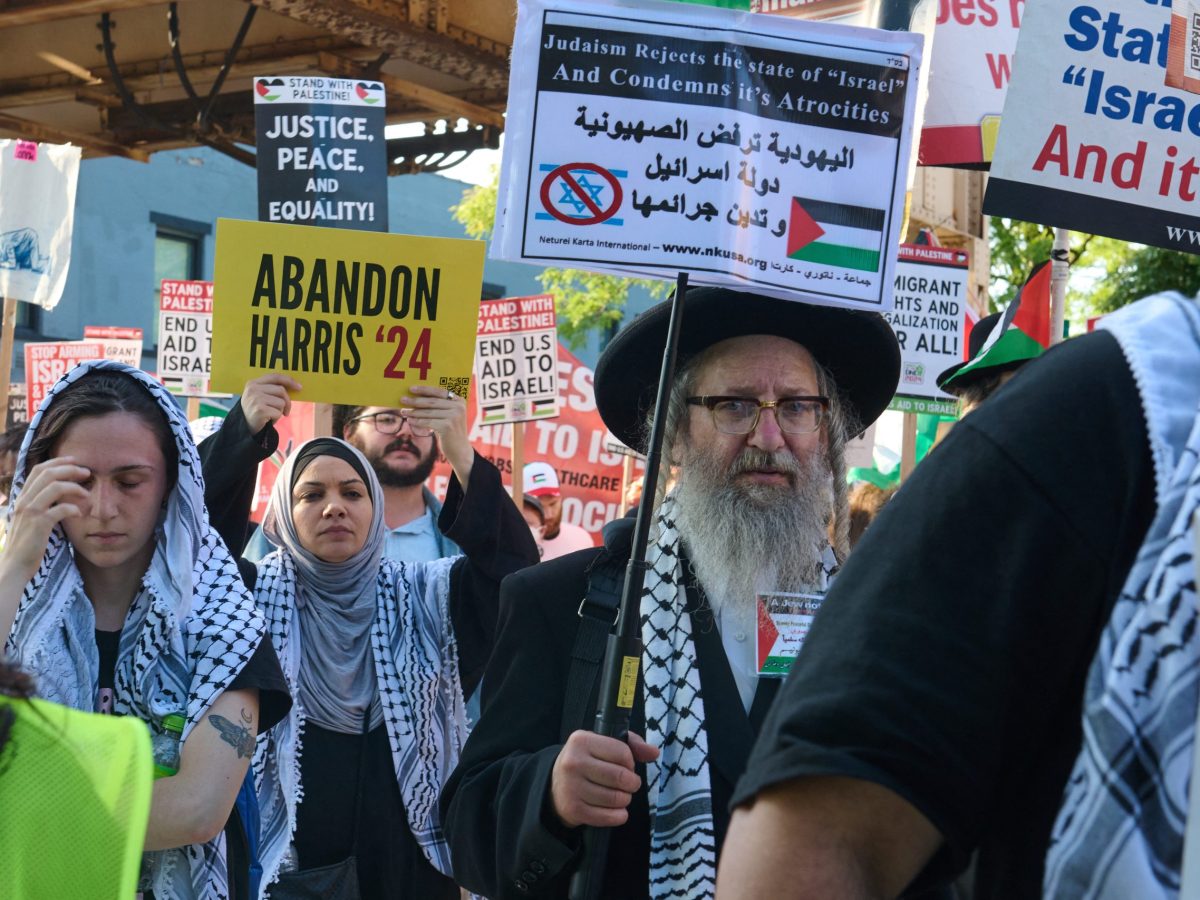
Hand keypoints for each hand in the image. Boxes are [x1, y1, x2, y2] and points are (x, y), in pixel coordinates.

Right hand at [4, 457, 89, 584]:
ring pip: (55, 487)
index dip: (58, 462)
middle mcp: (24, 501)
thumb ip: (40, 504)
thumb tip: (58, 494)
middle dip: (70, 469)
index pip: (39, 470)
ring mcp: (31, 512)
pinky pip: (60, 509)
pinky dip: (74, 508)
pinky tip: (79, 514)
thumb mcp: (31, 519)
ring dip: (75, 487)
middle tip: (87, 473)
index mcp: (23, 497)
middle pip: (48, 473)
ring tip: (87, 494)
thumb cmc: (27, 543)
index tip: (75, 461)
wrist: (16, 565)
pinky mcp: (39, 524)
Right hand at [240, 374, 301, 434]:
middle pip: (281, 390)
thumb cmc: (257, 410)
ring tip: (271, 415)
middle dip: (287, 402)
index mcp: (253, 383)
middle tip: (286, 411)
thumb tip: (295, 386)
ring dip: (280, 411)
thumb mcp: (260, 395)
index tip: (299, 387)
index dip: (289, 381)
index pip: (275, 377)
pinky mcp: (260, 410)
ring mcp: (256, 399)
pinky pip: (278, 412)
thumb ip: (272, 389)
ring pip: (281, 402)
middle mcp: (253, 389)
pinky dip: (276, 418)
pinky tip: (268, 420)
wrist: (245, 427)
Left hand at [401, 385, 472, 485]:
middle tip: (402, 399)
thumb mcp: (449, 416)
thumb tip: (417, 398)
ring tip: (403, 411)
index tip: (411, 388)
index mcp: (460, 400)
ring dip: (414, 411)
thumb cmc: (452, 432)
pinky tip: (410, 420)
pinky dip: (417, 421)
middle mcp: (458, 407)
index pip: (439, 391)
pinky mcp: (447, 426)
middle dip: (416, 400)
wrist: (460, 450)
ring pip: (428, 412)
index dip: (425, 389)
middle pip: (432, 402)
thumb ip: (440, 406)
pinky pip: (428, 422)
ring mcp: (453, 416)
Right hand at [551, 730, 659, 828]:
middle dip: (632, 783)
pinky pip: (608, 817)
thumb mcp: (603, 745)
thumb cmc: (587, 762)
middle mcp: (573, 762)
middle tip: (629, 784)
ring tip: (621, 796)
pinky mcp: (573, 810)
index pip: (622, 753)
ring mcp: (571, 787)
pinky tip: (617, 810)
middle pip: (620, 777)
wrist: (556, 785)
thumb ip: (631, 745)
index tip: (627, 767)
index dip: (631, 762)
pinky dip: (619, 816)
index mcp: (582, 741)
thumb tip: (654, 752)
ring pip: (616, 798)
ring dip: (625, 800)